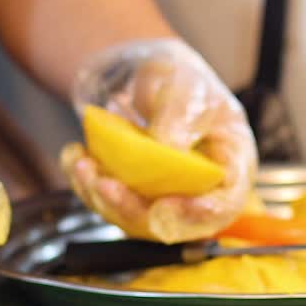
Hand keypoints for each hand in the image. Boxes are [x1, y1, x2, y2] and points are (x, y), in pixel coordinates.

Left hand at [61, 38, 256, 243]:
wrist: (156, 82)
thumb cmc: (186, 86)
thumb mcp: (191, 88)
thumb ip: (183, 115)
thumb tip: (169, 146)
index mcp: (230, 167)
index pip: (224, 203)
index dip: (196, 214)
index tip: (164, 209)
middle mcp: (199, 193)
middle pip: (173, 224)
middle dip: (133, 210)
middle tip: (105, 187)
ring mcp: (164, 200)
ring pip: (133, 221)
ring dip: (102, 199)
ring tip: (82, 165)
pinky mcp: (134, 199)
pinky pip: (109, 205)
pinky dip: (86, 187)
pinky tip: (75, 159)